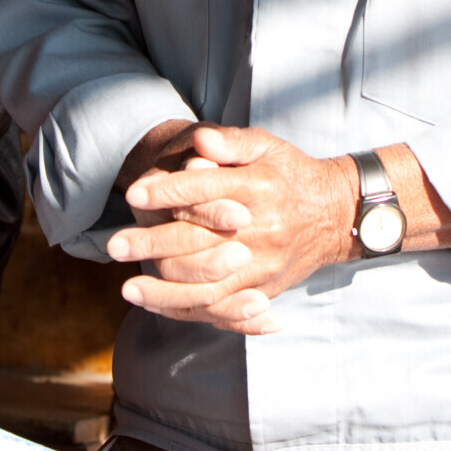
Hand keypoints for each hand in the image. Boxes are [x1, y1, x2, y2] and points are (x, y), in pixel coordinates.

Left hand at [107, 124, 357, 334]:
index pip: (205, 190)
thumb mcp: (268, 146)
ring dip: (164, 291)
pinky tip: (158, 308)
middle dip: (152, 243)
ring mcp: (263, 266)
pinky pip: (222, 308)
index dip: (167, 191)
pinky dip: (188, 311)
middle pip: (199, 241)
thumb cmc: (291, 174)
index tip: (132, 191)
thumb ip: (232, 142)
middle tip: (114, 245)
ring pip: (208, 285)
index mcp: (259, 189)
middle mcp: (261, 230)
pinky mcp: (264, 290)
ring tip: (128, 288)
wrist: (336, 216)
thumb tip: (200, 140)